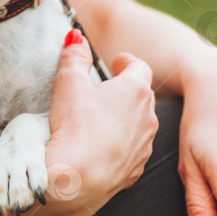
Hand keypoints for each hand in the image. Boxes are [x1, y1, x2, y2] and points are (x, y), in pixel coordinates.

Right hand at [44, 29, 158, 215]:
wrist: (76, 178)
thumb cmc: (74, 126)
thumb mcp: (68, 81)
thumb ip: (74, 55)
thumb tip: (76, 37)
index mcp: (135, 90)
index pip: (140, 67)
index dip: (127, 61)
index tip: (116, 62)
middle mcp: (148, 117)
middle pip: (142, 94)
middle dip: (126, 88)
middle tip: (105, 88)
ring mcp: (144, 145)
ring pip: (140, 123)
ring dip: (125, 117)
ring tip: (100, 118)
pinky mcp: (135, 169)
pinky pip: (132, 149)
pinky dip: (121, 143)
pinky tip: (101, 144)